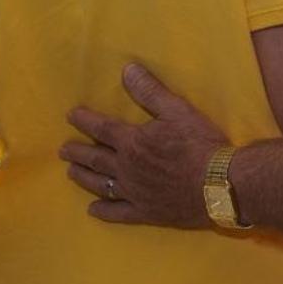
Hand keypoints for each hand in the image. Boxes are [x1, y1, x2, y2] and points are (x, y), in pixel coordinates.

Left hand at [61, 62, 226, 226]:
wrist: (220, 184)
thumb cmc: (199, 144)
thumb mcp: (177, 110)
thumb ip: (150, 91)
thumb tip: (127, 70)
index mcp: (132, 142)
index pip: (102, 128)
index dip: (85, 120)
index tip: (71, 116)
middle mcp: (126, 169)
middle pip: (95, 159)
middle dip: (78, 152)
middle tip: (63, 150)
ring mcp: (134, 193)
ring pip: (100, 185)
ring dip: (84, 177)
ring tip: (70, 172)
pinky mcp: (146, 213)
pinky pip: (118, 213)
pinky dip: (104, 211)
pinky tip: (93, 209)